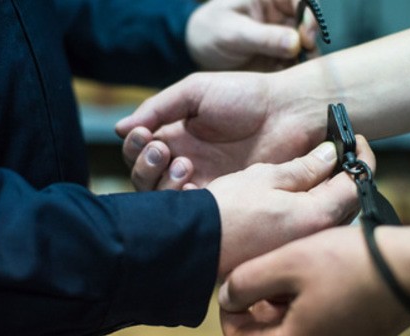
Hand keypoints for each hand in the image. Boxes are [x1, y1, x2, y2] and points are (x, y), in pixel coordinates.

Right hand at [115, 71, 325, 190]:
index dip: (134, 147)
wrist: (288, 112)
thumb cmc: (244, 94)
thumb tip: (120, 129)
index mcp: (175, 136)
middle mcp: (183, 161)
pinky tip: (193, 185)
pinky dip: (184, 201)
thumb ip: (159, 108)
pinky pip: (193, 210)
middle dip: (144, 166)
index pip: (139, 152)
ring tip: (185, 164)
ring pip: (163, 197)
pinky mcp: (223, 199)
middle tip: (162, 151)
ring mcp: (203, 182)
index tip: (144, 136)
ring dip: (162, 182)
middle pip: (144, 177)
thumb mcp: (195, 92)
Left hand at [186, 0, 318, 70]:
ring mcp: (282, 38)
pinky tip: (292, 86)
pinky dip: (296, 75)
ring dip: (306, 62)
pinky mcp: (280, 58)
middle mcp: (281, 17)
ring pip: (304, 48)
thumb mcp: (234, 33)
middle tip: (308, 63)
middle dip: (310, 45)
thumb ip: (264, 37)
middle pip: (307, 28)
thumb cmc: (212, 30)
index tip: (307, 38)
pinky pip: (295, 65)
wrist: (201, 49)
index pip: (299, 3)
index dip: (308, 18)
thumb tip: (295, 42)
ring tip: (301, 78)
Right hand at [209, 135, 373, 275]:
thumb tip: (330, 156)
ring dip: (328, 193)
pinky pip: (311, 228)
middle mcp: (314, 237)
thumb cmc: (224, 210)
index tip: (357, 140)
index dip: (362, 157)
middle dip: (345, 176)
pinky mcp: (286, 252)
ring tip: (314, 173)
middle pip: (346, 202)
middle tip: (335, 155)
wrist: (193, 245)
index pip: (356, 183)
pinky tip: (294, 199)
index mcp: (315, 216)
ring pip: (329, 215)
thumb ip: (303, 168)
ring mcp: (301, 248)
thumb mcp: (264, 178)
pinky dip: (311, 209)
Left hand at [218, 225, 409, 335]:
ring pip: (289, 327)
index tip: (237, 284)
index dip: (231, 310)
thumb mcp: (287, 262)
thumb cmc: (348, 264)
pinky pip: (313, 324)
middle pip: (265, 335)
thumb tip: (226, 296)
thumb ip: (246, 282)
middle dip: (258, 305)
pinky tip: (314, 279)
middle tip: (268, 273)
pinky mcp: (350, 334)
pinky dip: (304, 304)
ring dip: (280, 302)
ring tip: (293, 271)